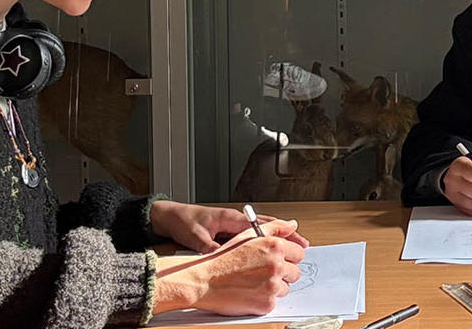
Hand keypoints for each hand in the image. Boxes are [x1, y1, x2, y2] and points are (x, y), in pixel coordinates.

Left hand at [150, 201, 309, 252]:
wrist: (167, 216)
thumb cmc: (180, 221)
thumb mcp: (194, 236)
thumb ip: (209, 246)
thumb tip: (221, 256)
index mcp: (230, 218)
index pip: (262, 225)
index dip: (280, 231)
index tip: (295, 236)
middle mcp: (235, 220)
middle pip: (268, 226)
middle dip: (286, 234)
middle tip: (304, 244)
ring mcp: (232, 225)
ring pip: (262, 230)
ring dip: (278, 237)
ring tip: (294, 246)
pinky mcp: (227, 232)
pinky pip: (252, 236)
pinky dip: (265, 240)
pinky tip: (270, 248)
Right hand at [154, 220, 306, 315]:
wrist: (204, 281)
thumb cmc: (223, 259)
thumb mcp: (248, 235)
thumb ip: (274, 227)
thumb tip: (292, 225)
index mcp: (275, 246)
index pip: (299, 253)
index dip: (286, 257)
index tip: (276, 260)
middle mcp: (277, 265)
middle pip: (294, 272)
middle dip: (282, 273)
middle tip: (261, 272)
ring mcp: (272, 285)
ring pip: (285, 288)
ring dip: (273, 287)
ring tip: (252, 281)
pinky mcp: (267, 303)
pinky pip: (274, 302)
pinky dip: (263, 299)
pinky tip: (249, 292)